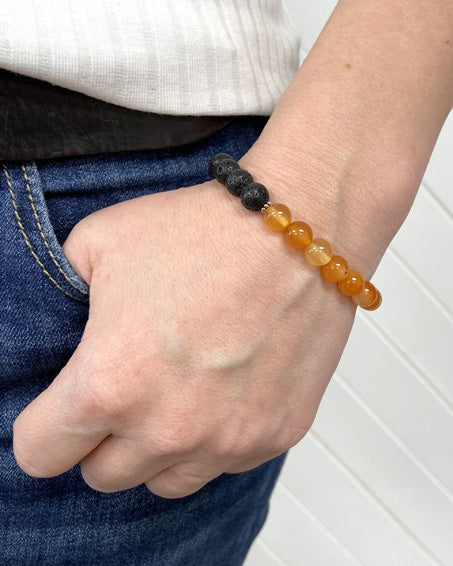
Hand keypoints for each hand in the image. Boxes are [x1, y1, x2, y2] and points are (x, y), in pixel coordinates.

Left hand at [12, 176, 355, 497]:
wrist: (295, 230)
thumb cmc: (203, 231)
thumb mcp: (97, 242)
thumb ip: (61, 296)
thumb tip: (60, 322)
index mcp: (109, 382)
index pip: (39, 453)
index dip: (42, 430)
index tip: (58, 411)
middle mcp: (168, 427)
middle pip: (101, 476)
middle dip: (101, 439)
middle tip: (122, 391)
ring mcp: (227, 439)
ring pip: (163, 482)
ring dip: (157, 448)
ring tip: (173, 394)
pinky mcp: (276, 435)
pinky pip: (225, 462)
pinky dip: (214, 437)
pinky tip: (222, 388)